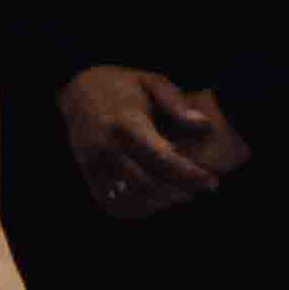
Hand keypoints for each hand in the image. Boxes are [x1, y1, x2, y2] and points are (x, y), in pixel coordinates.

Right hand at [61, 65, 237, 219]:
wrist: (76, 88)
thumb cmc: (121, 85)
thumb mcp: (152, 82)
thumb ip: (177, 104)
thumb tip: (204, 125)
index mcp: (127, 124)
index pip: (164, 160)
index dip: (191, 176)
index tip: (212, 182)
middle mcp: (108, 146)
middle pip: (150, 184)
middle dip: (180, 191)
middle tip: (199, 188)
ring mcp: (94, 162)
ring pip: (132, 197)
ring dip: (161, 202)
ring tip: (179, 193)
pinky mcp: (87, 172)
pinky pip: (112, 202)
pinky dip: (136, 207)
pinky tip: (153, 199)